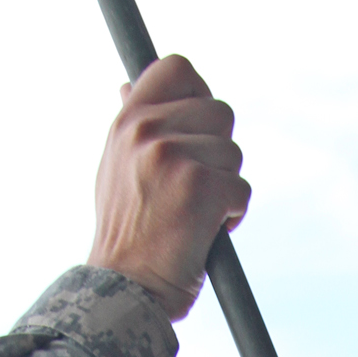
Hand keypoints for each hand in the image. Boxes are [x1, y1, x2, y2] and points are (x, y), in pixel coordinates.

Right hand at [87, 54, 249, 319]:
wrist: (124, 288)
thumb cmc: (126, 236)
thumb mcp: (116, 167)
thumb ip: (133, 127)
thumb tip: (131, 85)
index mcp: (128, 120)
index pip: (178, 68)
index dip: (200, 95)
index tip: (200, 130)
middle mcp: (147, 129)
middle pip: (221, 113)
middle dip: (219, 154)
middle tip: (196, 190)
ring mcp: (172, 155)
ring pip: (234, 155)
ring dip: (226, 188)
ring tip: (195, 215)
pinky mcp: (199, 186)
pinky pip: (241, 188)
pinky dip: (233, 216)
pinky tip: (206, 233)